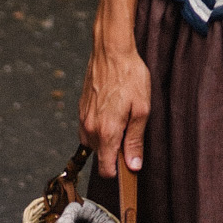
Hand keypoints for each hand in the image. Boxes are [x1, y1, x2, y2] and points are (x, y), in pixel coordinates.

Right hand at [79, 34, 151, 177]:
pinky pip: (89, 128)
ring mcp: (83, 118)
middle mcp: (91, 128)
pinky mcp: (81, 109)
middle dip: (115, 150)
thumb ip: (135, 140)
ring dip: (106, 138)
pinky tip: (112, 109)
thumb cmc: (129, 76)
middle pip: (101, 156)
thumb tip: (133, 166)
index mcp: (106, 131)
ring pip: (94, 142)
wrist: (110, 50)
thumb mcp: (141, 108)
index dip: (118, 171)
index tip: (128, 166)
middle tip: (130, 130)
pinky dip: (100, 126)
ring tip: (122, 117)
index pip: (105, 169)